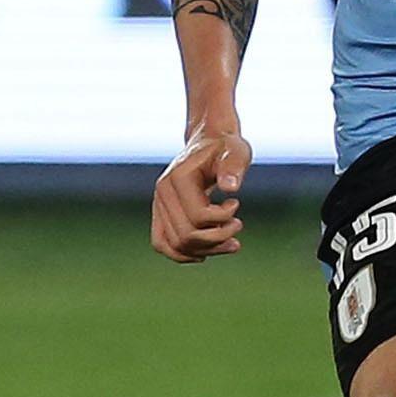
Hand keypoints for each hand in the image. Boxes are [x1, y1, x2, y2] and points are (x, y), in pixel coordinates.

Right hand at [152, 125, 252, 261]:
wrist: (209, 142)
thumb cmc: (225, 148)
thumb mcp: (237, 152)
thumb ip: (234, 166)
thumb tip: (231, 187)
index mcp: (178, 178)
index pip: (198, 216)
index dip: (222, 218)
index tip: (236, 204)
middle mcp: (162, 193)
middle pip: (186, 236)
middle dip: (217, 239)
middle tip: (237, 225)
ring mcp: (158, 204)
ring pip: (176, 245)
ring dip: (206, 250)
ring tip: (230, 242)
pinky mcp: (160, 213)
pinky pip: (162, 243)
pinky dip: (183, 254)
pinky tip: (206, 253)